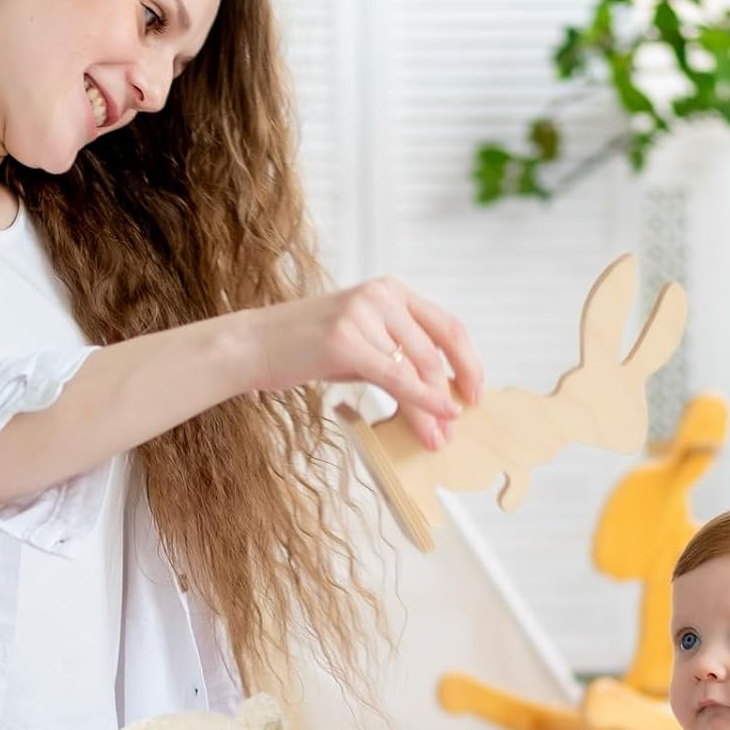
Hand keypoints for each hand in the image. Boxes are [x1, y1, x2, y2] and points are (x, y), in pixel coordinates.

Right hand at [244, 276, 483, 449]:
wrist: (254, 344)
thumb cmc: (307, 347)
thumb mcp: (362, 343)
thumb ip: (398, 355)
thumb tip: (437, 396)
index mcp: (391, 291)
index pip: (447, 326)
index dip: (468, 362)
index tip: (475, 393)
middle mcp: (382, 295)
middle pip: (436, 351)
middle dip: (451, 393)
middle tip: (455, 428)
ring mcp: (364, 314)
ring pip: (417, 368)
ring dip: (433, 409)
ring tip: (437, 438)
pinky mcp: (347, 340)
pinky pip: (397, 376)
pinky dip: (422, 400)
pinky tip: (438, 417)